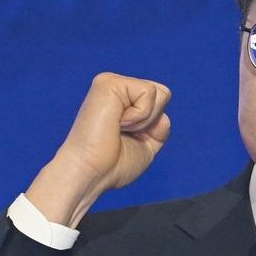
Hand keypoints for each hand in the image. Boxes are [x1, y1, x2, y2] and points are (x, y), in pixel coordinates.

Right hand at [26, 73, 172, 226]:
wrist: (91, 173)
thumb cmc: (112, 166)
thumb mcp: (146, 146)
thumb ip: (158, 127)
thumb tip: (163, 115)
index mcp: (124, 102)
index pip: (161, 102)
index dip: (154, 127)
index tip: (129, 139)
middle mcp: (117, 89)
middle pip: (164, 94)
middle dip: (153, 121)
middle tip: (124, 134)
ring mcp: (111, 83)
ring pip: (160, 92)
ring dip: (146, 120)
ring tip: (118, 128)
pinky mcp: (108, 82)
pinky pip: (148, 92)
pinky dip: (140, 115)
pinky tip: (117, 123)